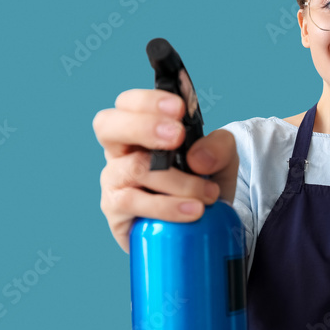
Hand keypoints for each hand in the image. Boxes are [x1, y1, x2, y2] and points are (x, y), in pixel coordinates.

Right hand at [92, 87, 238, 252]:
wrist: (201, 228)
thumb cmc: (202, 185)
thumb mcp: (222, 161)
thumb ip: (219, 148)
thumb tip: (197, 158)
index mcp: (140, 130)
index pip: (129, 103)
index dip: (148, 101)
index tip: (178, 109)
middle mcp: (120, 151)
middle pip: (107, 126)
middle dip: (144, 126)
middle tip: (177, 136)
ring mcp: (114, 181)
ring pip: (135, 168)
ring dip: (178, 180)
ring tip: (208, 193)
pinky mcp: (115, 211)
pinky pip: (134, 203)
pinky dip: (168, 206)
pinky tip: (193, 211)